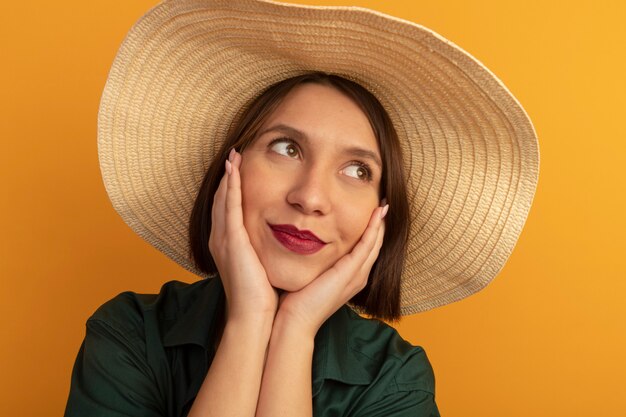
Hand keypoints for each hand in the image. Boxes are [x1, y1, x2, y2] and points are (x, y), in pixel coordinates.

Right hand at [209, 149, 278, 321]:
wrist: (254, 316)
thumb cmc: (262, 296)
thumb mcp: (263, 267)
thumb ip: (265, 251)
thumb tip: (281, 242)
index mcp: (230, 245)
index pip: (229, 210)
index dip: (233, 189)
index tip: (241, 171)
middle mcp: (222, 239)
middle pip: (221, 200)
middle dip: (228, 178)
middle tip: (235, 155)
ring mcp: (224, 239)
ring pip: (223, 199)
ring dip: (229, 176)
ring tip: (235, 155)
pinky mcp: (231, 240)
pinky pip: (230, 206)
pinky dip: (231, 186)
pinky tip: (234, 169)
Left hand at [276, 203, 387, 335]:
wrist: (294, 321)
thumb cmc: (295, 300)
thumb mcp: (309, 274)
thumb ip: (312, 261)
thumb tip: (301, 242)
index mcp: (349, 277)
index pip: (365, 250)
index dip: (369, 230)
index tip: (370, 211)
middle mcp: (357, 277)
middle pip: (375, 245)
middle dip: (379, 225)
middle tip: (382, 204)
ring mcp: (356, 275)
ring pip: (375, 244)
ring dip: (380, 224)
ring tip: (383, 205)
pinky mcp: (350, 272)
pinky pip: (367, 246)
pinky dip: (374, 229)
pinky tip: (377, 215)